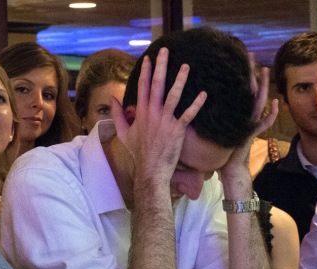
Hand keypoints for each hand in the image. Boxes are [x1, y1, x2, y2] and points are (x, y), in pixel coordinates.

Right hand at [111, 48, 206, 187]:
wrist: (150, 170)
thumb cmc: (138, 153)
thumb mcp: (123, 133)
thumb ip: (118, 114)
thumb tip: (112, 99)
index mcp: (141, 112)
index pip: (142, 86)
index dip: (146, 71)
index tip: (149, 58)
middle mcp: (152, 113)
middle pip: (157, 84)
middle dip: (161, 66)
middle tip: (165, 50)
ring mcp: (165, 120)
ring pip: (173, 95)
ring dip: (180, 79)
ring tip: (186, 66)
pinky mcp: (177, 130)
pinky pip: (188, 114)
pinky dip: (196, 104)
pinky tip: (203, 93)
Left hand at [219, 56, 278, 182]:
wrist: (228, 168)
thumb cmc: (219, 149)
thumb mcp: (212, 127)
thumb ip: (207, 114)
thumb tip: (191, 100)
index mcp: (234, 112)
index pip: (235, 89)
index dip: (235, 74)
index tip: (232, 57)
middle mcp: (244, 115)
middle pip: (248, 89)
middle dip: (250, 72)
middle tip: (250, 55)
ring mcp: (250, 124)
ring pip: (258, 101)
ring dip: (262, 87)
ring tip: (264, 71)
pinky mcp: (252, 134)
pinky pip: (264, 123)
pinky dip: (270, 114)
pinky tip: (274, 103)